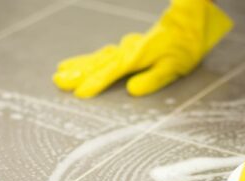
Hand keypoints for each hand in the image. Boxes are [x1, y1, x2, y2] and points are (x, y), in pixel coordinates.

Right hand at [53, 0, 231, 98]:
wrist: (187, 23)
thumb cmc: (183, 48)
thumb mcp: (174, 67)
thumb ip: (152, 79)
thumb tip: (132, 90)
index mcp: (136, 57)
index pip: (111, 72)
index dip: (95, 83)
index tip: (79, 93)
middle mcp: (127, 51)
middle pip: (97, 63)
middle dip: (77, 73)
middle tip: (57, 81)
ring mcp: (126, 48)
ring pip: (98, 56)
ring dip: (79, 65)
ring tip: (60, 71)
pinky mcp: (128, 47)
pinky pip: (104, 54)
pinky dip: (90, 59)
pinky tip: (81, 62)